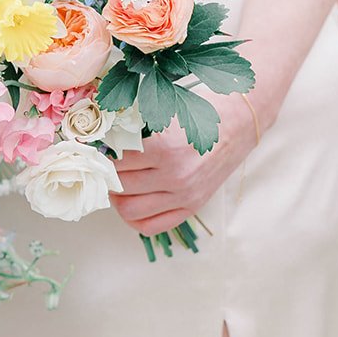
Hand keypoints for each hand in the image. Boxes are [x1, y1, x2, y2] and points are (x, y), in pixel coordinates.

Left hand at [110, 93, 257, 235]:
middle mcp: (176, 177)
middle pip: (119, 188)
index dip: (100, 155)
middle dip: (106, 176)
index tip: (96, 150)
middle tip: (103, 166)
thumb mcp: (165, 112)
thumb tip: (100, 141)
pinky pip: (151, 226)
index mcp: (166, 149)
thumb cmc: (201, 110)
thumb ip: (133, 129)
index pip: (115, 162)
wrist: (241, 120)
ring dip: (117, 198)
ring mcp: (185, 196)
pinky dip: (134, 218)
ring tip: (116, 183)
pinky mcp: (192, 207)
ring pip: (130, 211)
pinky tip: (132, 201)